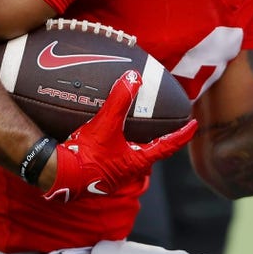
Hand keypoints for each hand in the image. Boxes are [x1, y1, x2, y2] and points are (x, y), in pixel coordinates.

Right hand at [44, 70, 197, 201]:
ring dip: (137, 145)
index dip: (182, 134)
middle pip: (152, 154)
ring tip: (137, 131)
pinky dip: (118, 148)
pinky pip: (114, 160)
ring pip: (132, 158)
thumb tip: (133, 77)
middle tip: (166, 127)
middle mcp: (129, 171)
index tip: (194, 125)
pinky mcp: (98, 176)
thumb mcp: (105, 123)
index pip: (169, 145)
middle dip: (160, 141)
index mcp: (138, 160)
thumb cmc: (86, 155)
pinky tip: (108, 140)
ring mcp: (113, 176)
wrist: (58, 176)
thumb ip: (120, 99)